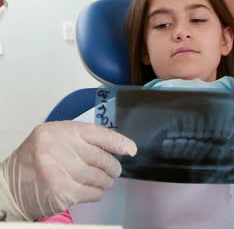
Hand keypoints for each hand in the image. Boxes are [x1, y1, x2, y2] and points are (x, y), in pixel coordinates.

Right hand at [0, 121, 136, 219]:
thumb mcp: (54, 137)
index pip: (97, 133)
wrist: (10, 185)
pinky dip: (96, 193)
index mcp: (60, 130)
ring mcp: (59, 171)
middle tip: (113, 170)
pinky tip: (91, 190)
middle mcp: (59, 147)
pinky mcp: (61, 192)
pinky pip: (92, 193)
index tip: (130, 149)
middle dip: (112, 166)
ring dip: (105, 181)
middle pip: (101, 158)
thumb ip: (79, 138)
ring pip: (99, 177)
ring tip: (102, 181)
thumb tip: (113, 145)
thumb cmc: (34, 159)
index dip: (118, 142)